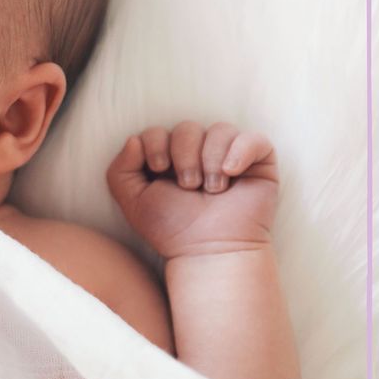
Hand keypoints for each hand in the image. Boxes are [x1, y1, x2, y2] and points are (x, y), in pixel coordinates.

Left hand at [105, 121, 278, 260]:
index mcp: (169, 159)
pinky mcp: (259, 164)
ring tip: (211, 189)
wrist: (209, 251)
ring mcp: (230, 157)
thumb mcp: (133, 201)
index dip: (156, 143)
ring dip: (210, 158)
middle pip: (187, 127)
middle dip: (183, 155)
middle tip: (188, 186)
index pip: (158, 130)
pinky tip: (230, 173)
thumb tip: (134, 139)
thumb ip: (120, 169)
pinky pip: (254, 139)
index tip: (159, 168)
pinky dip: (240, 151)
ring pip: (220, 129)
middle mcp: (199, 154)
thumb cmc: (172, 229)